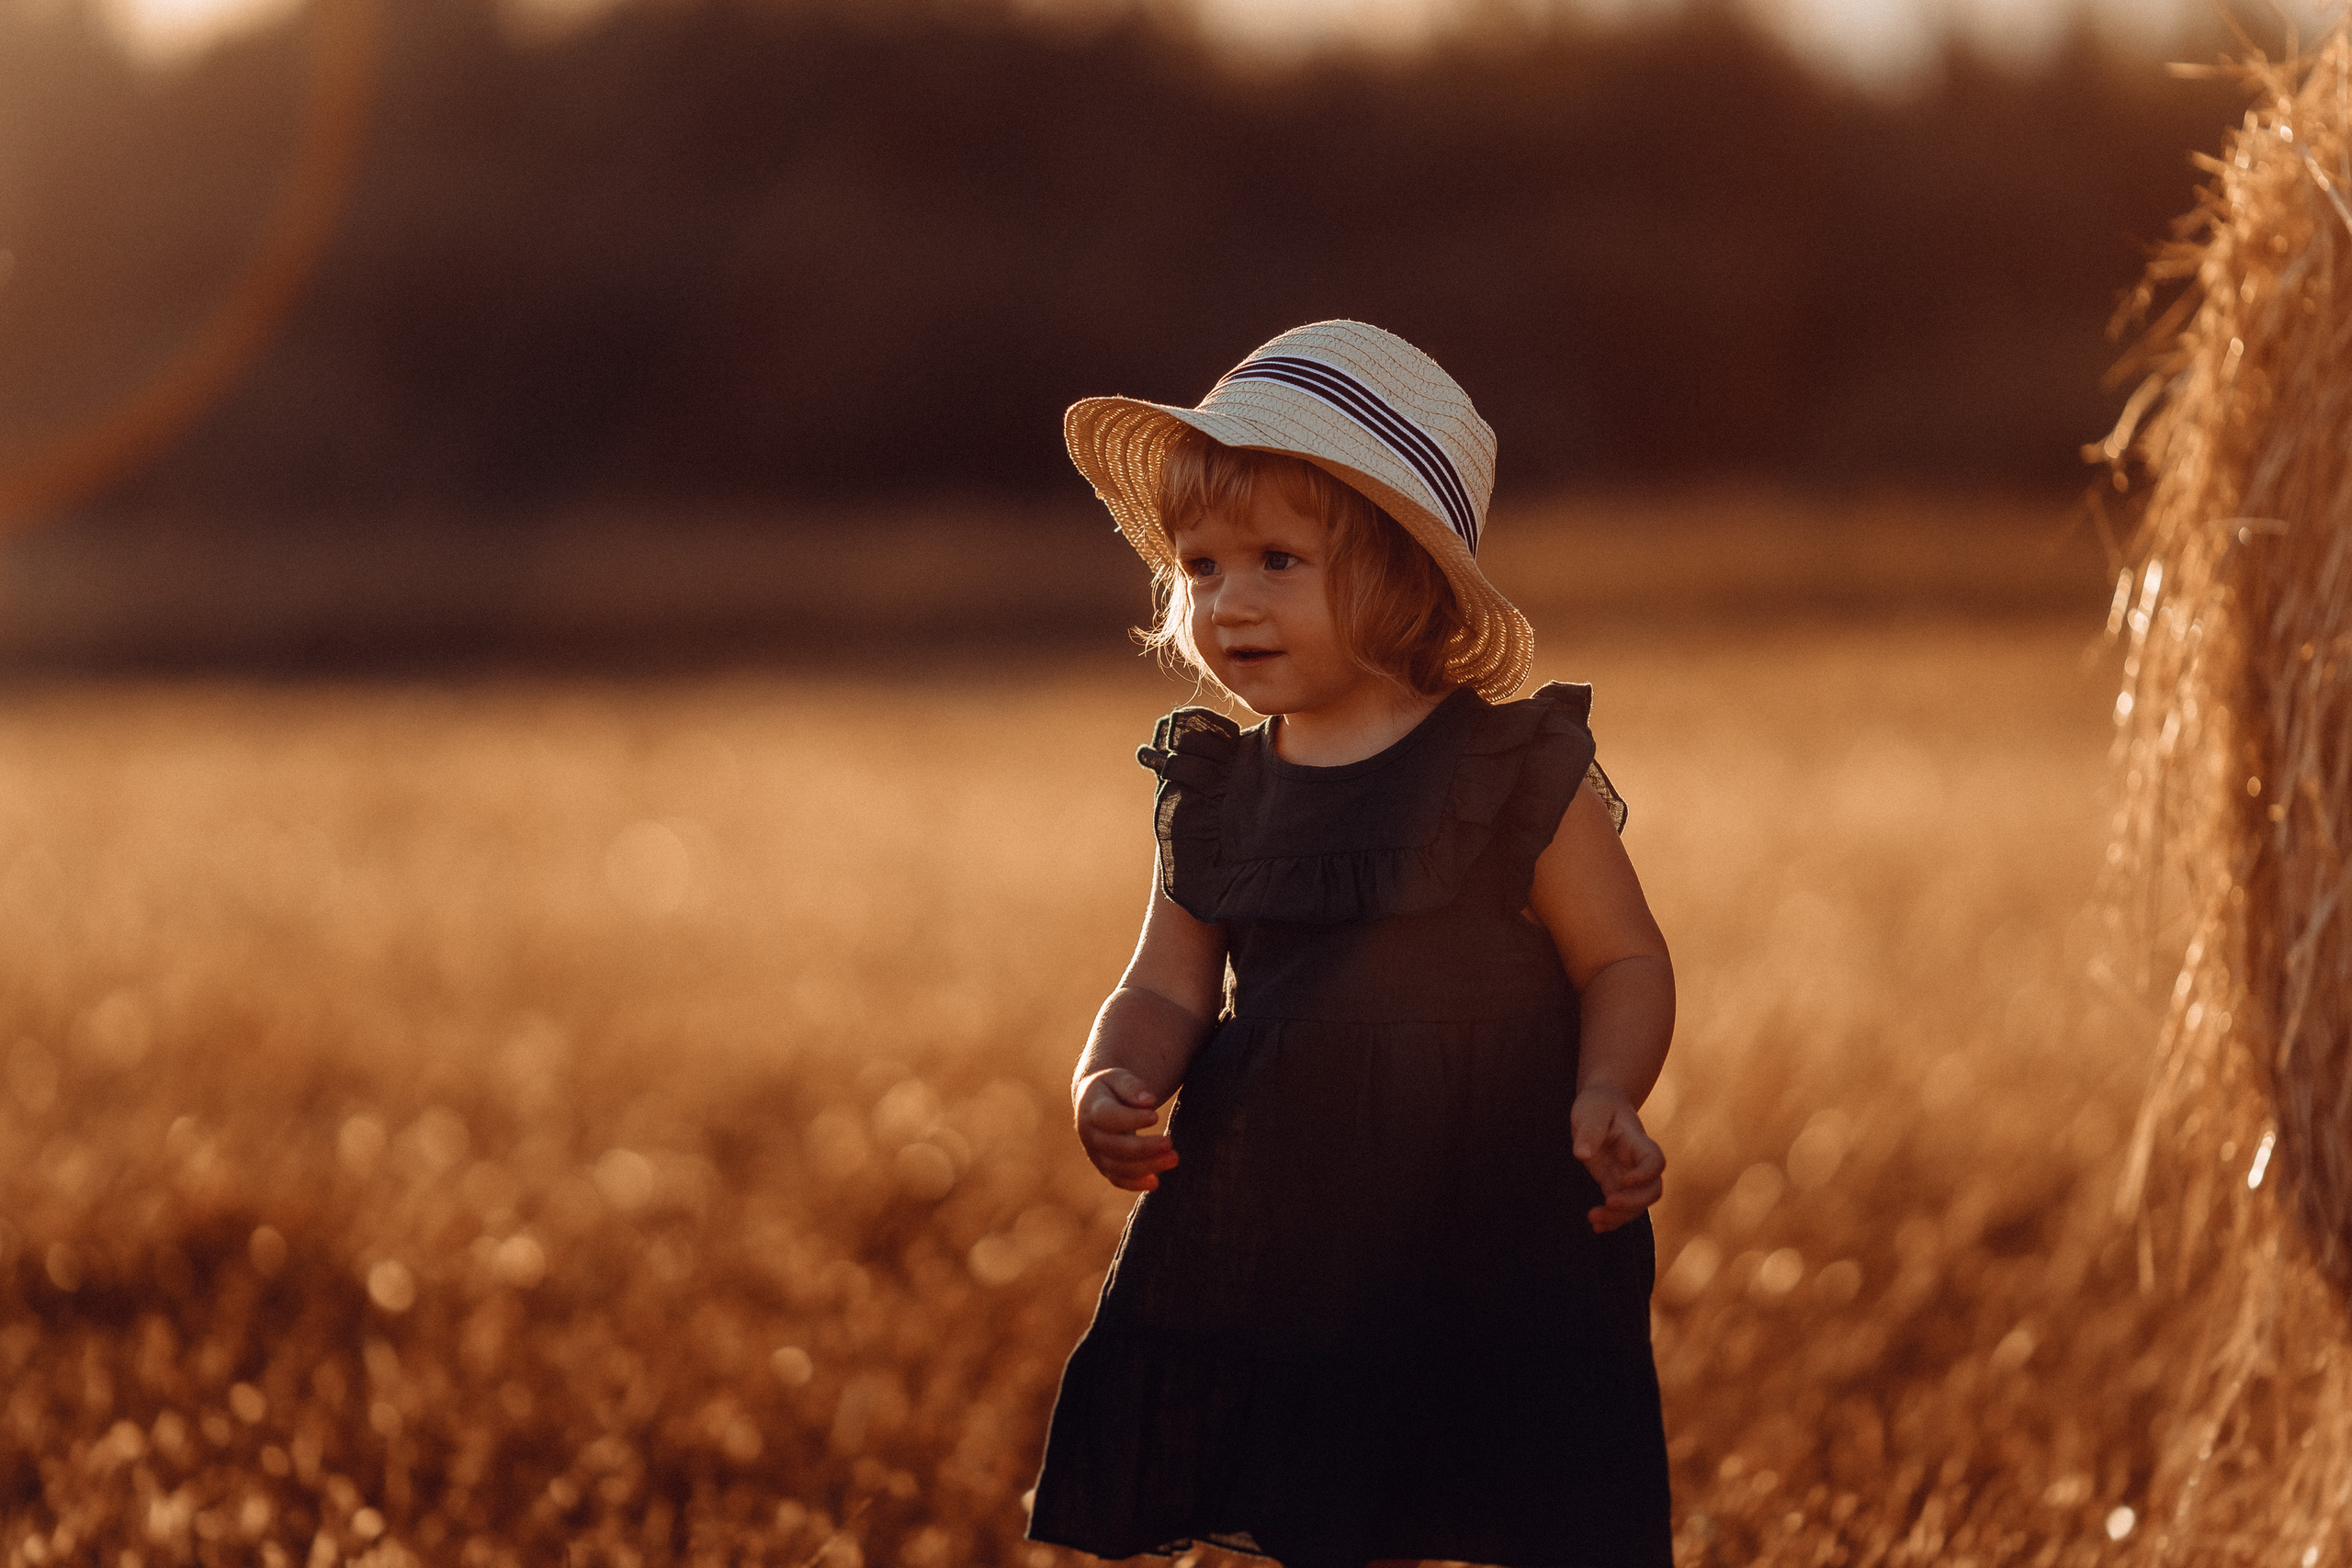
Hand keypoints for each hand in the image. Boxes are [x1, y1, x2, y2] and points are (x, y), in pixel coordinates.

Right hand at [1074, 1068, 1177, 1191]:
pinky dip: (1135, 1184)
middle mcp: (1089, 1134)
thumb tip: (1148, 1100)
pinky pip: (1117, 1179)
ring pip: (1118, 1167)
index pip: (1109, 1117)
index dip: (1131, 1119)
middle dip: (1144, 1148)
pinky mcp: (1104, 1166)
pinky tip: (1155, 1182)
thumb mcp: (1119, 1077)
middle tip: (1170, 1143)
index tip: (1155, 1116)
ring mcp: (1095, 1153)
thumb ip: (1131, 1086)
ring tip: (1173, 1158)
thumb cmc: (1112, 1088)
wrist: (1094, 1102)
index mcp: (1091, 1108)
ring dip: (1146, 1166)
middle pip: (1115, 1146)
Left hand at [1571, 1085, 1664, 1232]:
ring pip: (1637, 1204)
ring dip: (1620, 1217)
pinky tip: (1596, 1226)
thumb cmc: (1598, 1105)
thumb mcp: (1591, 1111)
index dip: (1645, 1175)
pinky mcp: (1614, 1183)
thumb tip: (1582, 1154)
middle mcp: (1637, 1162)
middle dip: (1634, 1203)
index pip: (1655, 1162)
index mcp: (1638, 1142)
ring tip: (1593, 1219)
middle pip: (1652, 1190)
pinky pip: (1621, 1207)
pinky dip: (1612, 1220)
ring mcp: (1628, 1175)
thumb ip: (1589, 1131)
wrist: (1601, 1105)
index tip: (1624, 1180)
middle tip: (1608, 1203)